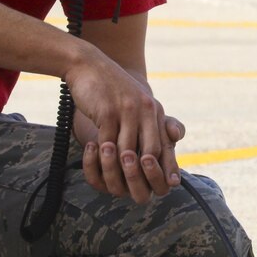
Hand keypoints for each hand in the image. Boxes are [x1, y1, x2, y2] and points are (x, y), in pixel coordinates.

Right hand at [64, 47, 179, 203]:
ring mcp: (127, 110)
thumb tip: (150, 155)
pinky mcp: (108, 111)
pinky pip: (108, 143)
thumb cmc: (110, 89)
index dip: (167, 168)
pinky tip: (101, 164)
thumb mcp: (133, 103)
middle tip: (136, 191)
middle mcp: (146, 110)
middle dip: (144, 176)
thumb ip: (145, 125)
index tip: (169, 186)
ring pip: (128, 152)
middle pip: (151, 153)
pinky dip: (104, 158)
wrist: (88, 64)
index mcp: (154, 110)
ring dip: (121, 171)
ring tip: (117, 183)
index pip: (165, 145)